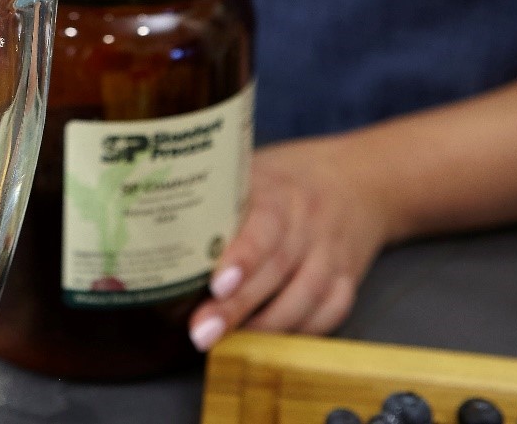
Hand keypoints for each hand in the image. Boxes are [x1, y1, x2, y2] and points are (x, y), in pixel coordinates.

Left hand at [187, 136, 393, 348]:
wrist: (359, 179)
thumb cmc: (286, 179)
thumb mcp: (252, 171)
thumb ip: (218, 199)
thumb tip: (157, 232)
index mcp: (279, 190)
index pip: (263, 224)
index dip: (243, 256)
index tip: (217, 284)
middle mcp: (309, 221)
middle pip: (277, 268)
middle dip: (238, 306)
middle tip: (203, 332)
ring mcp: (332, 251)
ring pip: (307, 296)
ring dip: (267, 327)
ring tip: (229, 345)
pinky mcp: (349, 277)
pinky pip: (331, 311)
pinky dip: (302, 332)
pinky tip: (270, 343)